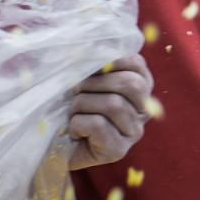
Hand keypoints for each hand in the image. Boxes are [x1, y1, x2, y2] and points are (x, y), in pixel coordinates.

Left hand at [67, 55, 153, 169]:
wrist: (57, 144)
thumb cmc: (72, 106)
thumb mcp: (85, 80)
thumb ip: (93, 64)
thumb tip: (89, 48)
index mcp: (139, 89)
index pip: (137, 64)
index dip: (112, 60)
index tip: (90, 67)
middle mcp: (142, 112)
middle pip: (130, 84)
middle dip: (95, 83)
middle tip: (75, 90)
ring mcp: (132, 133)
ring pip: (113, 104)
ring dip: (81, 104)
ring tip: (72, 113)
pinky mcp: (118, 151)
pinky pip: (99, 125)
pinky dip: (78, 123)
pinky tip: (74, 131)